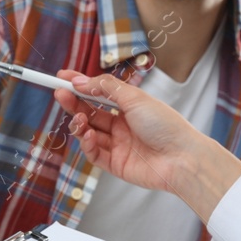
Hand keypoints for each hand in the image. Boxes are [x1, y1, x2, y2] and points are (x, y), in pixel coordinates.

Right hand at [53, 71, 240, 221]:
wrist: (182, 158)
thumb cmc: (165, 124)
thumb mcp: (134, 98)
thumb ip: (105, 88)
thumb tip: (80, 81)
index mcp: (130, 106)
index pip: (99, 93)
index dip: (80, 85)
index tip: (62, 76)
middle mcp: (123, 125)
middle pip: (91, 112)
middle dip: (74, 102)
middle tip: (59, 93)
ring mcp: (119, 145)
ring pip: (90, 132)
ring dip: (80, 124)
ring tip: (78, 118)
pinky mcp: (116, 164)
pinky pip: (94, 154)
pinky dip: (87, 144)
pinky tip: (88, 135)